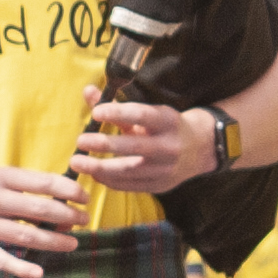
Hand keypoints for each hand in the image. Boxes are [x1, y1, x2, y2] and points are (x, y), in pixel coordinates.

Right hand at [0, 164, 82, 277]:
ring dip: (52, 241)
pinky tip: (39, 272)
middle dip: (66, 216)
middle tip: (84, 220)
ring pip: (22, 235)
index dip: (69, 190)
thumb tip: (64, 201)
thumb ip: (26, 188)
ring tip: (72, 243)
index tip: (85, 198)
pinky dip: (20, 267)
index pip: (42, 182)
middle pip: (36, 208)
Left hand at [75, 95, 217, 195]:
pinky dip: (108, 180)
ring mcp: (166, 169)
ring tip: (77, 162)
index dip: (118, 113)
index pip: (143, 115)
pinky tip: (93, 173)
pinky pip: (130, 185)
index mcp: (168, 121)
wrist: (200, 150)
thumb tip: (87, 91)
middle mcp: (169, 146)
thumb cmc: (164, 127)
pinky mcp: (160, 185)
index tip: (96, 112)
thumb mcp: (147, 113)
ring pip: (130, 170)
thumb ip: (115, 106)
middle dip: (104, 144)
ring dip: (100, 167)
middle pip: (135, 146)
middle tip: (80, 141)